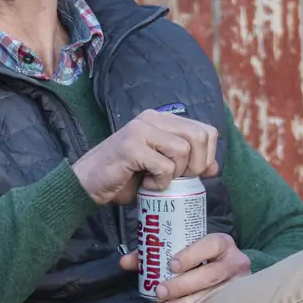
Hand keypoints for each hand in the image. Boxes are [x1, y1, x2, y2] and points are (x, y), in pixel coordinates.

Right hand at [71, 109, 219, 204]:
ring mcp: (140, 130)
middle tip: (178, 179)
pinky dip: (160, 183)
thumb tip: (215, 167)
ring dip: (175, 174)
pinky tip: (146, 184)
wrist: (88, 184)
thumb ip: (186, 162)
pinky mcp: (131, 146)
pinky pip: (164, 166)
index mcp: (162, 119)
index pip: (206, 130)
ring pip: (183, 150)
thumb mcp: (161, 167)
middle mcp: (152, 118)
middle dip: (196, 165)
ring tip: (157, 180)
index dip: (207, 156)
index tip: (192, 174)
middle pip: (199, 136)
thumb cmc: (125, 177)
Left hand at [120, 233, 249, 302]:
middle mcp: (235, 262)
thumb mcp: (182, 251)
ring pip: (213, 295)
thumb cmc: (198, 260)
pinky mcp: (235, 302)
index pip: (210, 244)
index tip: (171, 265)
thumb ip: (154, 254)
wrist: (226, 274)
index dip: (191, 255)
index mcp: (222, 243)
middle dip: (183, 285)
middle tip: (160, 291)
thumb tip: (125, 262)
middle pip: (211, 274)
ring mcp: (237, 285)